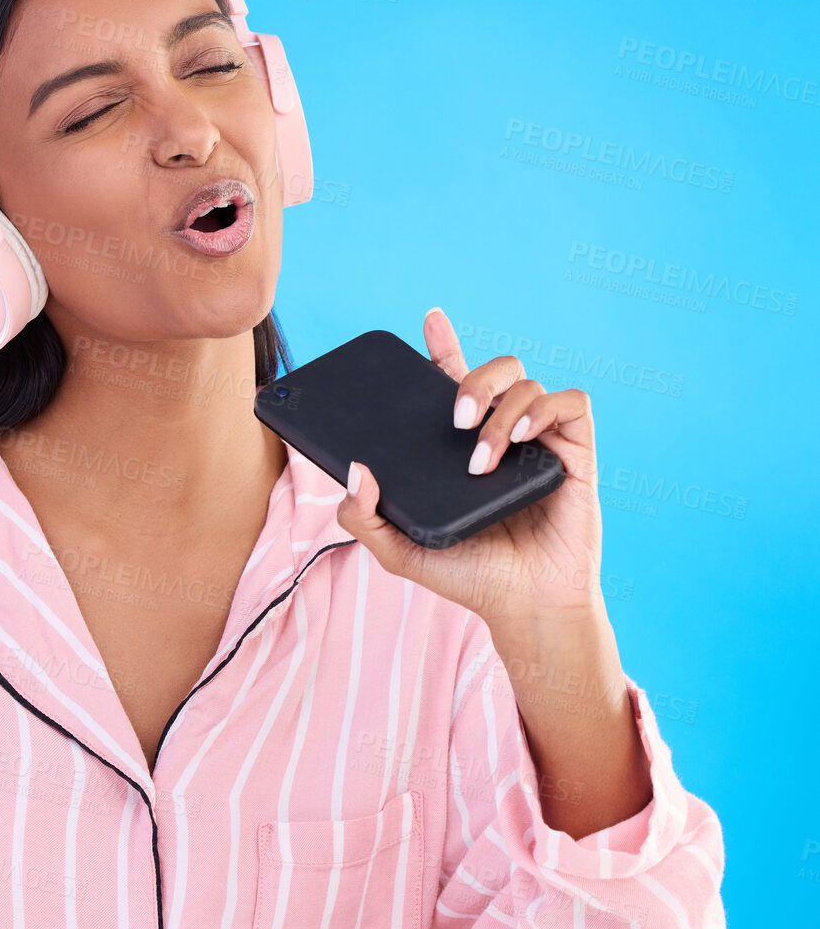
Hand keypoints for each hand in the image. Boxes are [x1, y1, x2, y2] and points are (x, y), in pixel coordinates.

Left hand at [334, 307, 605, 636]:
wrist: (523, 608)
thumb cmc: (468, 576)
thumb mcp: (398, 550)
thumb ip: (362, 516)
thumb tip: (353, 470)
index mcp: (461, 443)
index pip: (453, 379)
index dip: (444, 345)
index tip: (429, 320)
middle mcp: (504, 433)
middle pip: (495, 369)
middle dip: (472, 378)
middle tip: (455, 417)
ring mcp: (541, 440)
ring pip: (527, 383)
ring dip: (501, 412)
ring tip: (481, 461)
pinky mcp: (575, 453)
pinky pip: (572, 402)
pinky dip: (544, 408)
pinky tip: (524, 437)